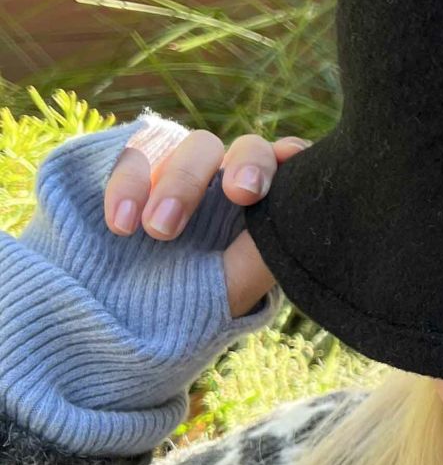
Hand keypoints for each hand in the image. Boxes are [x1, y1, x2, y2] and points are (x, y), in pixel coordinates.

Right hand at [102, 120, 310, 318]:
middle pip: (248, 148)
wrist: (124, 319)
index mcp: (264, 203)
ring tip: (157, 231)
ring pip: (193, 145)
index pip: (288, 162)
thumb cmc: (191, 304)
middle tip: (238, 196)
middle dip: (246, 168)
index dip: (289, 157)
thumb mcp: (233, 287)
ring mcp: (184, 167)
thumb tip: (300, 221)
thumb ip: (264, 253)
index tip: (276, 185)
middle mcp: (230, 177)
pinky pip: (135, 155)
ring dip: (180, 181)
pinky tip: (121, 226)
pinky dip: (126, 185)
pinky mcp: (136, 167)